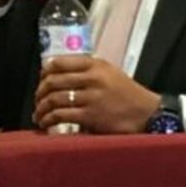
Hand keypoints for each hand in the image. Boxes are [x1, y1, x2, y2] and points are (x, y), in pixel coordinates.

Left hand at [33, 55, 160, 133]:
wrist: (148, 114)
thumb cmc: (127, 94)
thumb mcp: (110, 73)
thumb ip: (87, 71)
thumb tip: (57, 75)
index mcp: (95, 65)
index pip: (59, 62)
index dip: (44, 72)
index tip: (41, 80)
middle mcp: (92, 78)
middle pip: (53, 81)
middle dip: (40, 93)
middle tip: (37, 101)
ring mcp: (91, 97)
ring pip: (54, 99)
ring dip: (41, 108)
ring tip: (39, 115)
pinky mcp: (91, 116)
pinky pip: (61, 115)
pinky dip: (49, 120)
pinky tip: (46, 124)